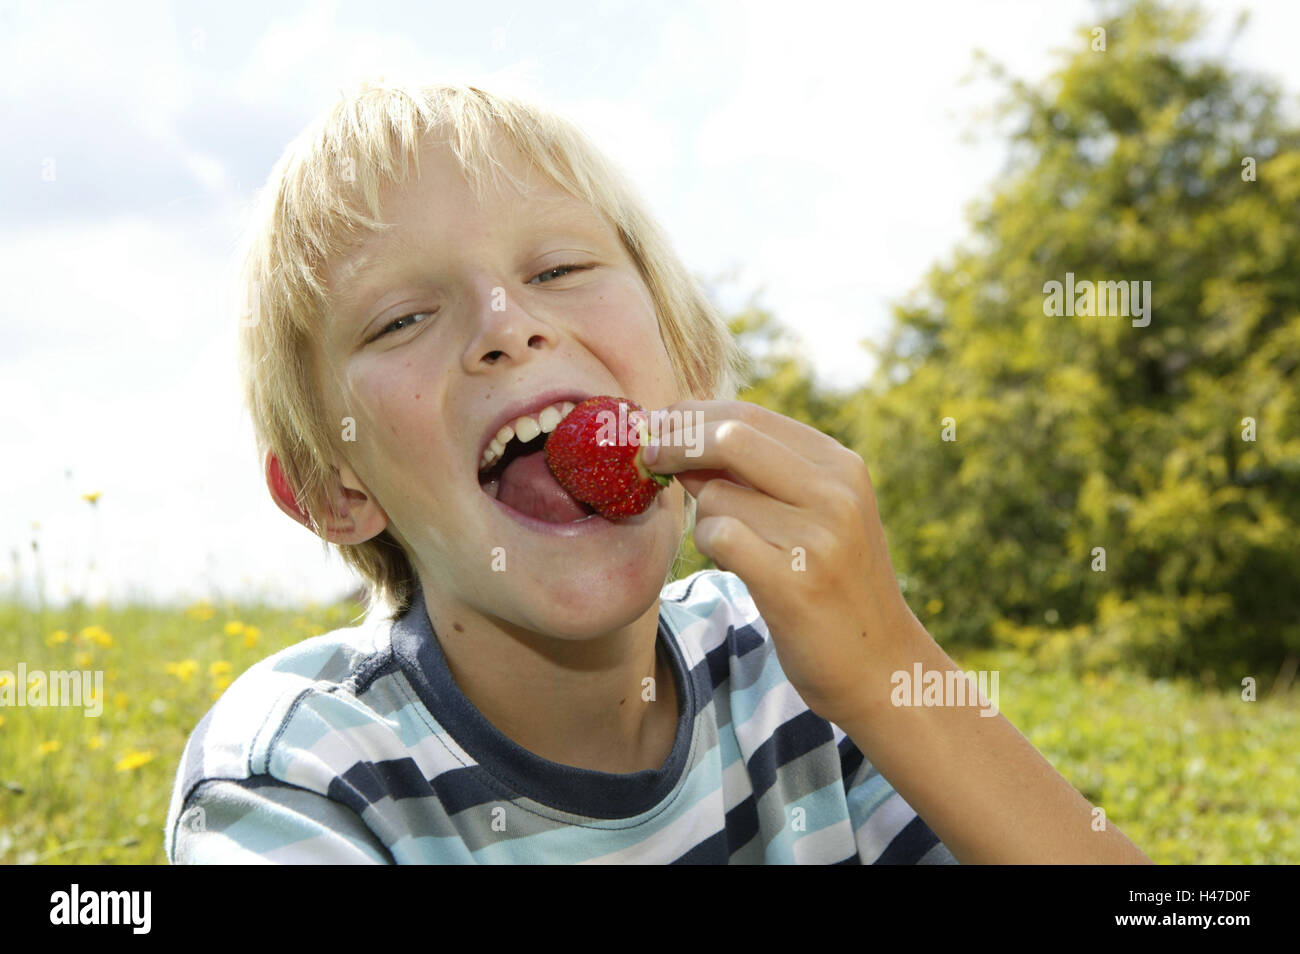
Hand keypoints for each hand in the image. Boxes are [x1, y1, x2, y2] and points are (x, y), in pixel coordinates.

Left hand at [644, 400, 926, 726]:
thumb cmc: (832, 584)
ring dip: (705, 519)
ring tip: (737, 549)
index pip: (748, 415)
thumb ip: (757, 474)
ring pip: (716, 496)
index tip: (656, 427)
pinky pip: (718, 537)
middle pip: (729, 436)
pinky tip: (734, 565)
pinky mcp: (794, 582)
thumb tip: (679, 438)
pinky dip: (709, 547)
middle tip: (649, 458)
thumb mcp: (814, 514)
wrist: (880, 665)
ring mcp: (819, 536)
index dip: (691, 417)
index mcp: (841, 464)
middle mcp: (836, 491)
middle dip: (676, 443)